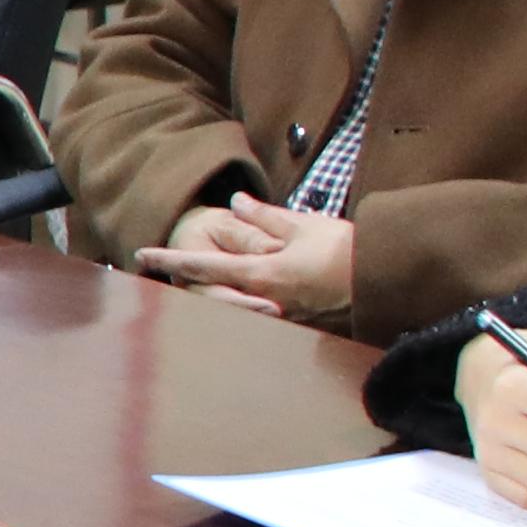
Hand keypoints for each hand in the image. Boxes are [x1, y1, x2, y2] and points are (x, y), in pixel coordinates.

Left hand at [134, 192, 356, 322]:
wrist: (385, 279)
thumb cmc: (345, 248)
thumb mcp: (302, 225)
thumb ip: (264, 217)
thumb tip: (236, 204)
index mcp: (261, 275)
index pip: (204, 268)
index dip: (170, 261)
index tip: (141, 256)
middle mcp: (265, 301)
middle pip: (211, 293)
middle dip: (185, 280)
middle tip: (158, 268)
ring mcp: (281, 316)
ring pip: (234, 304)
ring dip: (212, 292)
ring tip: (192, 278)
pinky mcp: (298, 322)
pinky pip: (261, 311)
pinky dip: (244, 301)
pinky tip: (240, 293)